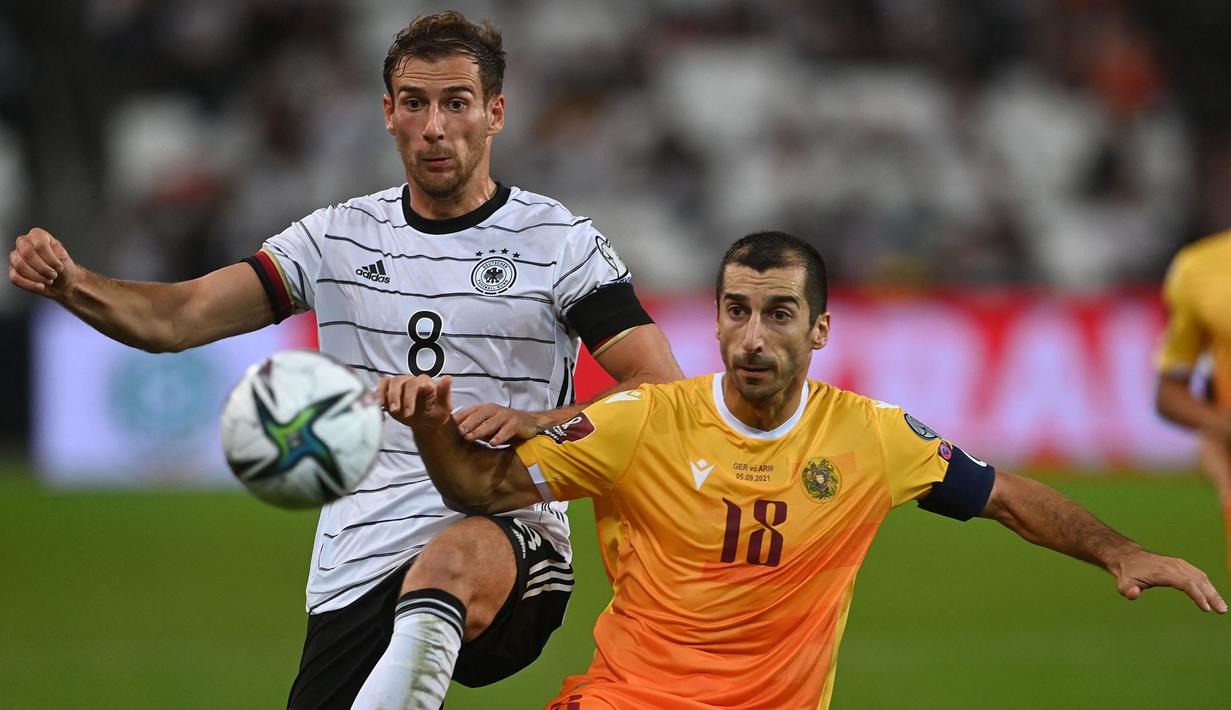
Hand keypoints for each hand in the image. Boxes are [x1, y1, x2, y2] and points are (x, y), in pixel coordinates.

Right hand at [10, 228, 75, 298]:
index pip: (39, 244)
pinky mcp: (13, 271)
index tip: (59, 267)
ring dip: (38, 277)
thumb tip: (48, 261)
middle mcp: (24, 243)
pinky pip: (15, 278)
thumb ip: (55, 255)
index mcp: (37, 235)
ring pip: (20, 265)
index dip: (50, 259)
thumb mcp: (64, 258)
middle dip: (43, 268)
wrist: (63, 282)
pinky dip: (30, 284)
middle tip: (53, 274)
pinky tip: (40, 285)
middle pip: (27, 254)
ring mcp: (16, 257)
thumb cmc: (63, 267)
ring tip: (48, 279)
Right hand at [376, 375, 453, 429]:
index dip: (409, 398)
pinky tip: (377, 405)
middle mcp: (411, 380)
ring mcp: (399, 384)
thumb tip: (448, 378)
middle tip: (395, 411)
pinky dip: (377, 394)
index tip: (408, 414)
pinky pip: (380, 387)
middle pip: (398, 381)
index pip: (414, 384)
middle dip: (395, 397)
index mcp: (425, 382)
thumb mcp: (444, 407)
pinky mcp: (389, 391)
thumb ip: (445, 393)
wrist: (425, 423)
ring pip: (388, 381)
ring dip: (384, 394)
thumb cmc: (435, 414)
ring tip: (383, 407)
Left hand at [454, 404, 544, 445]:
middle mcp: (492, 410)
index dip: (458, 420)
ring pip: (490, 423)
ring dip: (479, 430)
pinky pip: (506, 430)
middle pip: (478, 416)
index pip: (468, 413)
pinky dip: (500, 436)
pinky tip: (493, 443)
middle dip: (467, 424)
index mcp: (483, 410)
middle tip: (458, 433)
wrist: (528, 422)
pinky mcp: (515, 422)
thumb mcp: (486, 425)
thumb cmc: (502, 425)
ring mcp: (504, 415)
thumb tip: (452, 435)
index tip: (447, 428)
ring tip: (470, 438)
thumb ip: (472, 428)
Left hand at [1110, 549, 1226, 612]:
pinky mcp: (1180, 565)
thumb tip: (1133, 593)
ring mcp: (1178, 564)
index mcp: (1163, 571)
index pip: (1186, 583)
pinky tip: (1212, 596)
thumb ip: (1128, 590)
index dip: (1197, 595)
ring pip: (1200, 576)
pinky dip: (1207, 584)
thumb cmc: (1127, 573)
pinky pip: (1197, 574)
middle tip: (1222, 610)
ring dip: (1212, 591)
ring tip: (1221, 607)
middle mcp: (1174, 566)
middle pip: (1198, 580)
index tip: (1205, 608)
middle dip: (1211, 595)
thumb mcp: (1123, 584)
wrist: (1128, 557)